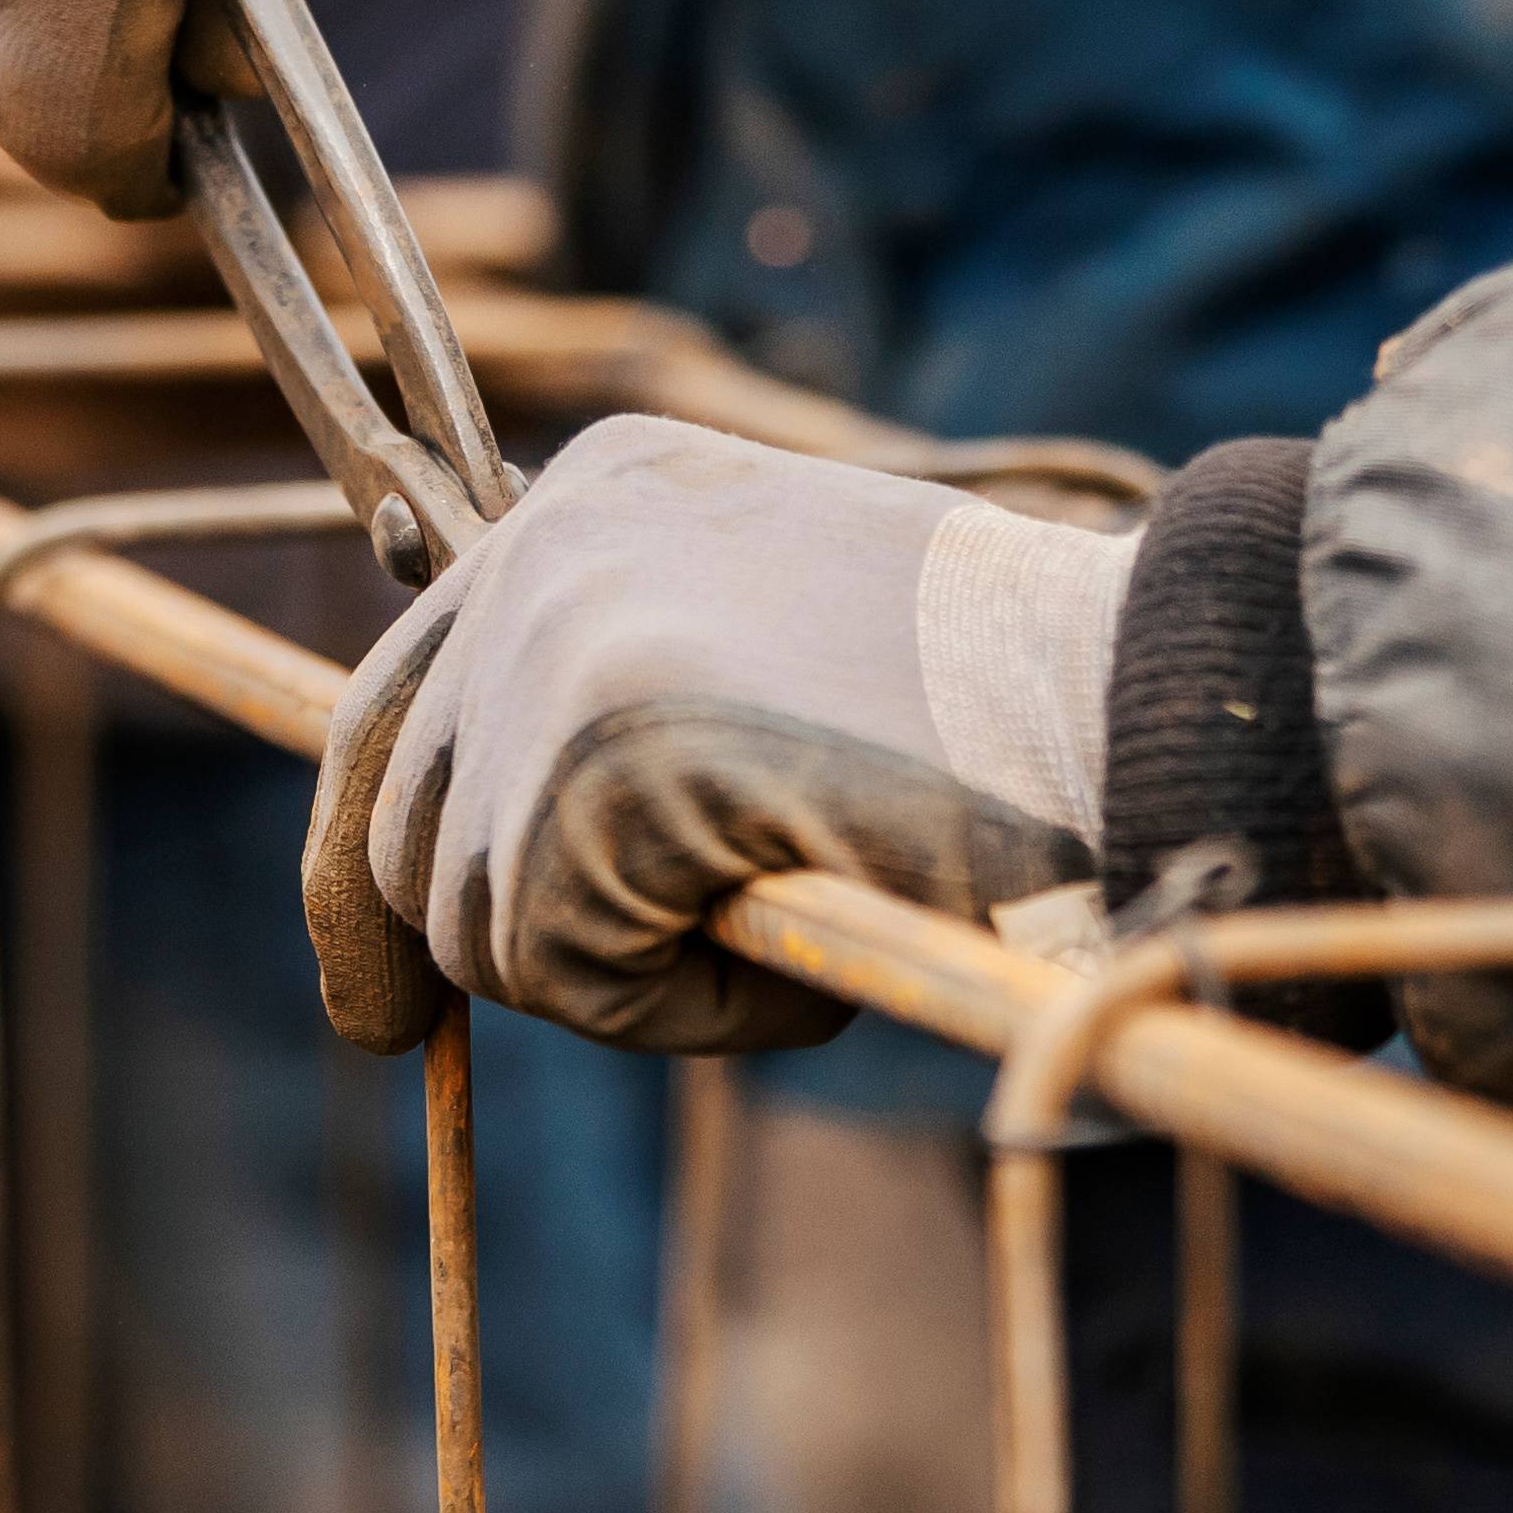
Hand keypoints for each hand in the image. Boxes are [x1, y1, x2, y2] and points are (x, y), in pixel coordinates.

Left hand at [305, 418, 1141, 1054]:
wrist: (1140, 709)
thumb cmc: (1010, 733)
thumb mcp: (782, 677)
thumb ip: (628, 725)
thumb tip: (471, 896)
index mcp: (599, 494)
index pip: (399, 694)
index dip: (371, 853)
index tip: (373, 992)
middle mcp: (552, 539)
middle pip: (396, 812)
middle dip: (474, 944)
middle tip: (549, 1018)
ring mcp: (564, 636)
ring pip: (471, 913)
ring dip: (616, 979)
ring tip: (783, 926)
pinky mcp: (596, 750)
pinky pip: (558, 970)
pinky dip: (674, 1011)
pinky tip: (796, 941)